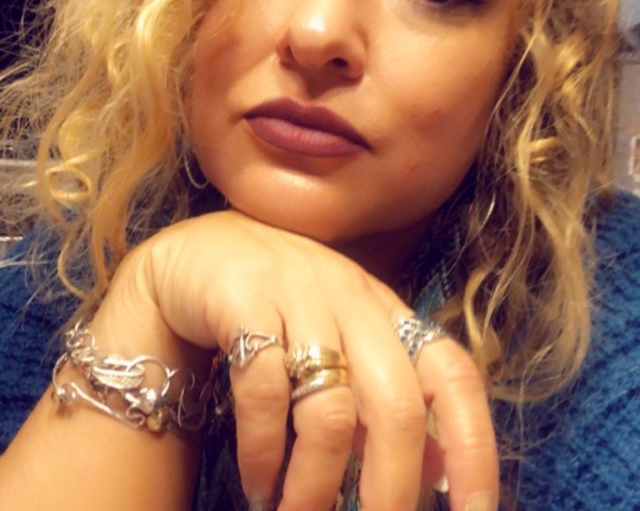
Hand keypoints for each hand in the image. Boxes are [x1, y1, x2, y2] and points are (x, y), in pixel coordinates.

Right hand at [100, 209, 497, 510]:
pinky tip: (257, 482)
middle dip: (391, 490)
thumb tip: (439, 471)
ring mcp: (298, 293)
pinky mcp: (243, 298)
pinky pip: (264, 389)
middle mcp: (352, 298)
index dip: (474, 445)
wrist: (198, 253)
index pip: (452, 373)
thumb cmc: (279, 307)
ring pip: (330, 408)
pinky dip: (264, 451)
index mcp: (386, 311)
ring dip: (316, 485)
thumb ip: (383, 398)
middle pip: (397, 404)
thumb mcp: (342, 343)